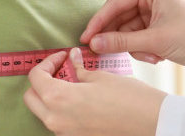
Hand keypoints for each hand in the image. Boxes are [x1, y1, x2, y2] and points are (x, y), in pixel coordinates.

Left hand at [25, 47, 166, 135]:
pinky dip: (62, 109)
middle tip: (60, 68)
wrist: (152, 123)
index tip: (62, 57)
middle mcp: (56, 120)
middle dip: (41, 81)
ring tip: (72, 83)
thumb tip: (72, 59)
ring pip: (44, 112)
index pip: (36, 77)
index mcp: (59, 99)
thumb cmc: (130, 99)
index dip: (47, 62)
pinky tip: (80, 99)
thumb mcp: (102, 78)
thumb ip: (80, 69)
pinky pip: (59, 122)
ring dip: (50, 96)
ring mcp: (65, 133)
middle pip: (32, 97)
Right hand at [80, 0, 184, 81]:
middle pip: (118, 18)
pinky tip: (158, 57)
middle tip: (104, 54)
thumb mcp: (154, 41)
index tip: (85, 38)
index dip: (98, 22)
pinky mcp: (155, 26)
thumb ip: (121, 42)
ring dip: (135, 47)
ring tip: (153, 55)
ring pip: (126, 32)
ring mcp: (152, 10)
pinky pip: (136, 38)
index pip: (115, 3)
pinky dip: (143, 50)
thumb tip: (93, 43)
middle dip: (120, 39)